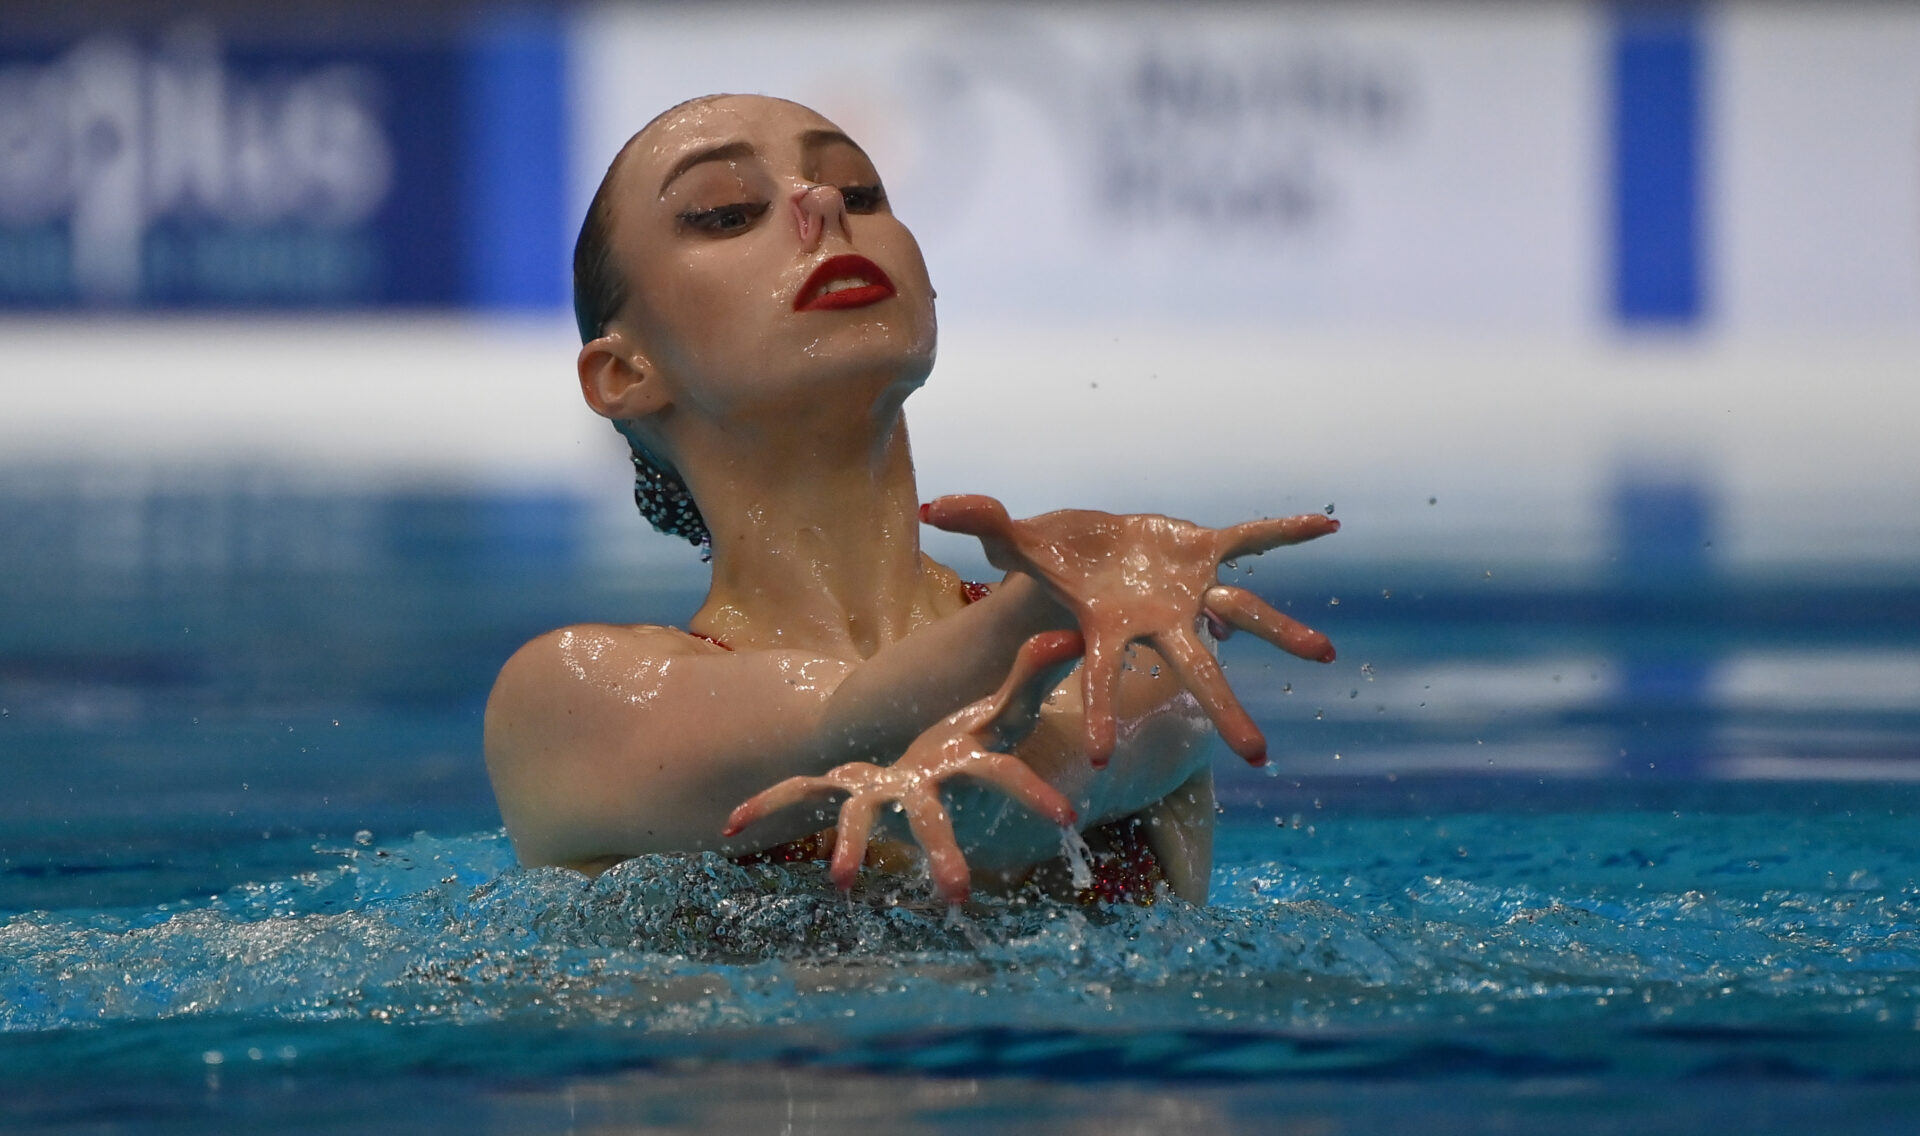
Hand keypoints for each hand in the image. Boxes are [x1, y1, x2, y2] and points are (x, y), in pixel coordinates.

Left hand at [722, 631, 1084, 903]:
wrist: (925, 752)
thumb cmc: (970, 732)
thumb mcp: (1002, 703)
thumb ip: (1031, 672)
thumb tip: (1070, 636)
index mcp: (961, 765)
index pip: (1004, 778)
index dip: (1032, 793)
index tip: (1065, 818)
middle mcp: (920, 788)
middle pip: (933, 821)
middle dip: (945, 854)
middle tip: (960, 896)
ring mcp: (878, 790)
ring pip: (863, 819)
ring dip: (854, 848)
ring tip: (843, 883)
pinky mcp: (842, 784)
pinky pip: (800, 791)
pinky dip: (767, 804)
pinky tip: (731, 825)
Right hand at [922, 495, 1337, 766]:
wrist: (1090, 545)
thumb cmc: (1049, 557)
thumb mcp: (1012, 540)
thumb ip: (981, 525)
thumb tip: (933, 508)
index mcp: (1112, 627)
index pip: (1104, 676)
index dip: (1103, 711)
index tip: (1104, 758)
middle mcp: (1159, 618)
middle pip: (1196, 669)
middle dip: (1225, 709)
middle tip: (1259, 755)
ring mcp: (1188, 588)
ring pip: (1243, 613)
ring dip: (1284, 632)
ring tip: (1327, 653)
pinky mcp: (1206, 551)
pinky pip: (1252, 539)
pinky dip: (1285, 530)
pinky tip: (1327, 526)